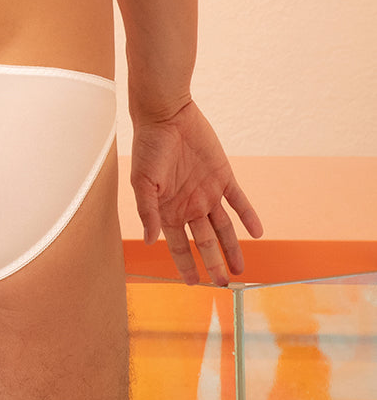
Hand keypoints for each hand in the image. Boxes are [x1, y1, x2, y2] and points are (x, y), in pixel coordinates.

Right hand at [130, 100, 262, 285]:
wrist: (166, 114)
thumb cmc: (149, 145)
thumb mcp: (142, 181)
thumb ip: (148, 211)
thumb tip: (151, 241)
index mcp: (169, 209)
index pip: (179, 246)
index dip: (185, 265)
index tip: (193, 284)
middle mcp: (189, 204)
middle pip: (204, 242)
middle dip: (213, 264)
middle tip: (223, 285)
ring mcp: (207, 191)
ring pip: (224, 227)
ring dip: (232, 248)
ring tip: (240, 270)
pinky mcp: (222, 176)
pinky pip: (239, 201)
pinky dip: (248, 216)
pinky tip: (257, 232)